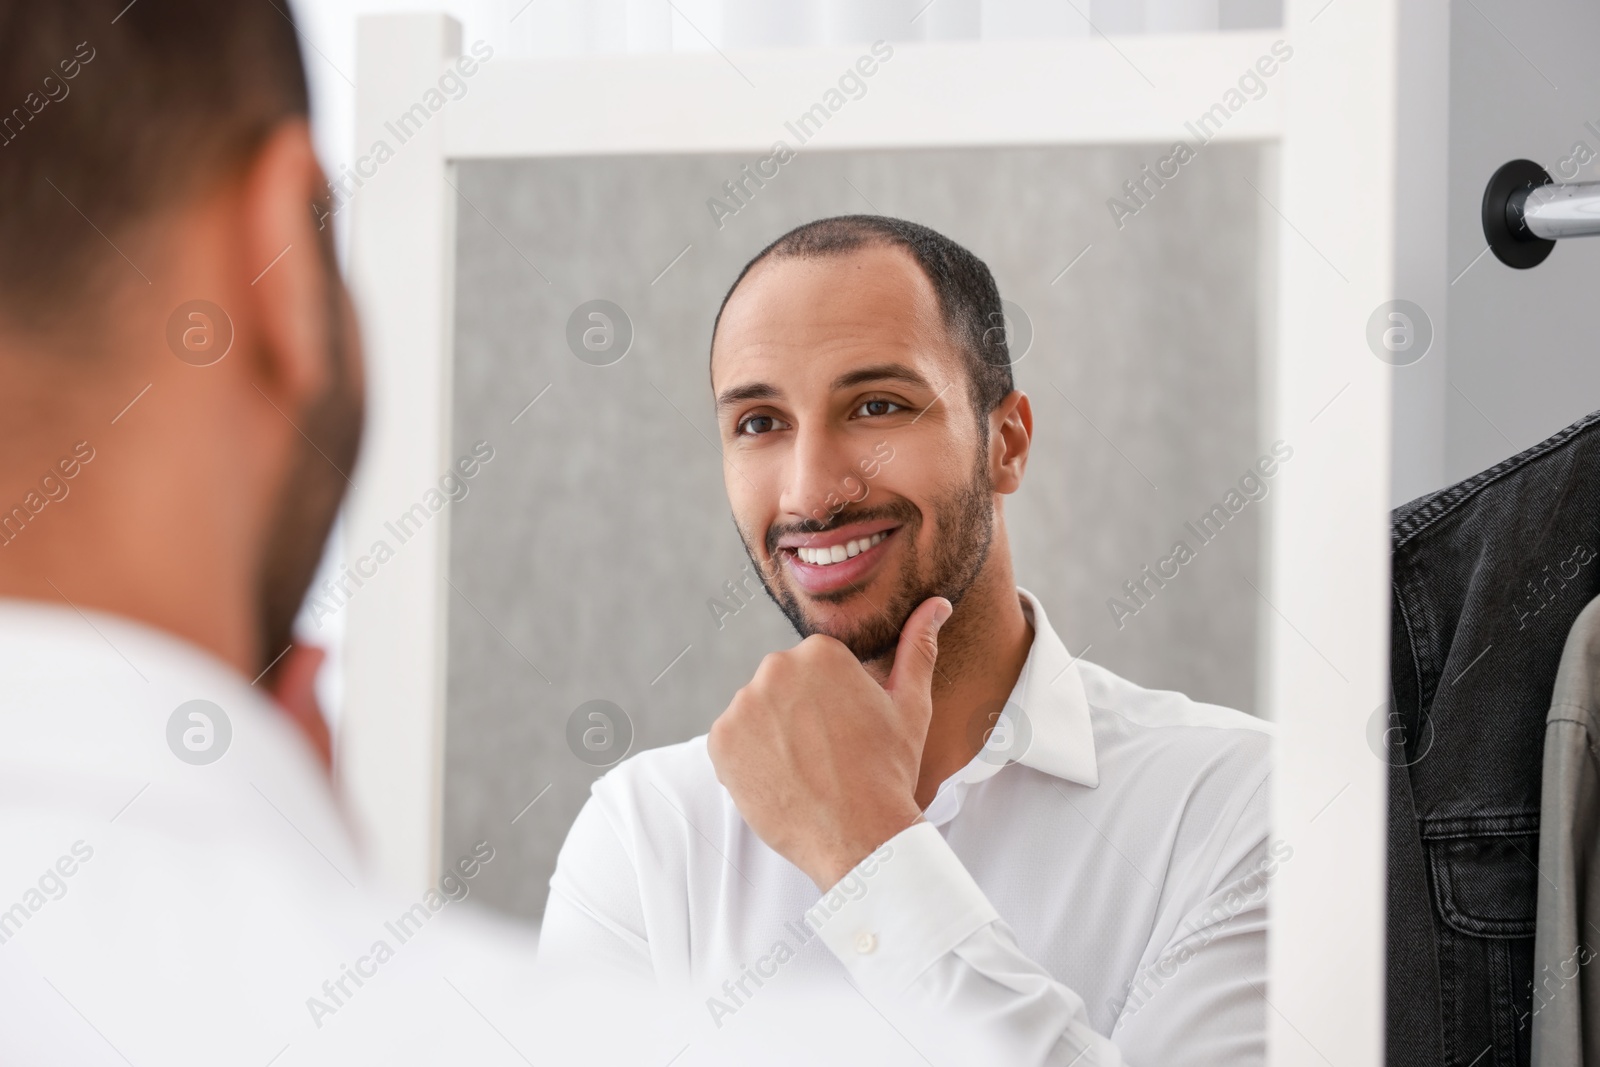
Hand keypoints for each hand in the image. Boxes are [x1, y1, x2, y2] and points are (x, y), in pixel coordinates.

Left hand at [707, 596, 952, 889]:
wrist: (860, 837)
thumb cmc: (889, 771)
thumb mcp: (910, 705)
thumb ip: (917, 647)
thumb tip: (936, 604)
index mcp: (819, 652)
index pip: (813, 670)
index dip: (831, 705)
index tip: (845, 733)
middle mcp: (775, 668)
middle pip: (781, 689)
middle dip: (798, 717)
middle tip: (826, 755)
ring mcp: (743, 705)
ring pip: (755, 716)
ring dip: (772, 738)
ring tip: (805, 771)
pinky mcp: (720, 742)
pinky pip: (730, 744)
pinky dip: (747, 762)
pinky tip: (780, 781)